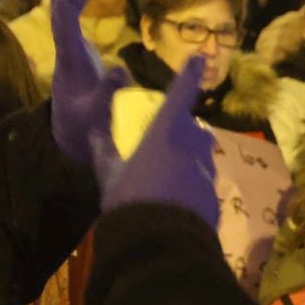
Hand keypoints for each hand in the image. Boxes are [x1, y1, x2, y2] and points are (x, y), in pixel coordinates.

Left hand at [49, 0, 106, 162]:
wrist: (71, 135)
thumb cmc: (85, 126)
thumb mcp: (96, 114)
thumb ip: (107, 94)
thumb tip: (120, 69)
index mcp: (69, 63)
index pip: (63, 29)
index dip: (65, 6)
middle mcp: (65, 50)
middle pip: (65, 12)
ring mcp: (69, 46)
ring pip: (69, 9)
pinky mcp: (76, 47)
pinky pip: (76, 14)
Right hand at [89, 56, 219, 227]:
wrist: (158, 246)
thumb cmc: (129, 200)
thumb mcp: (109, 174)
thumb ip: (103, 149)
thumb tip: (92, 130)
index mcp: (165, 133)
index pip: (180, 94)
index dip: (189, 75)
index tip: (200, 59)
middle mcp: (191, 147)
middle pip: (193, 129)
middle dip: (184, 130)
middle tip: (165, 140)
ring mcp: (205, 174)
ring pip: (200, 157)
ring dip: (188, 159)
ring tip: (167, 175)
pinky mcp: (213, 199)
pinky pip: (201, 185)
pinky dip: (190, 186)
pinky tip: (173, 203)